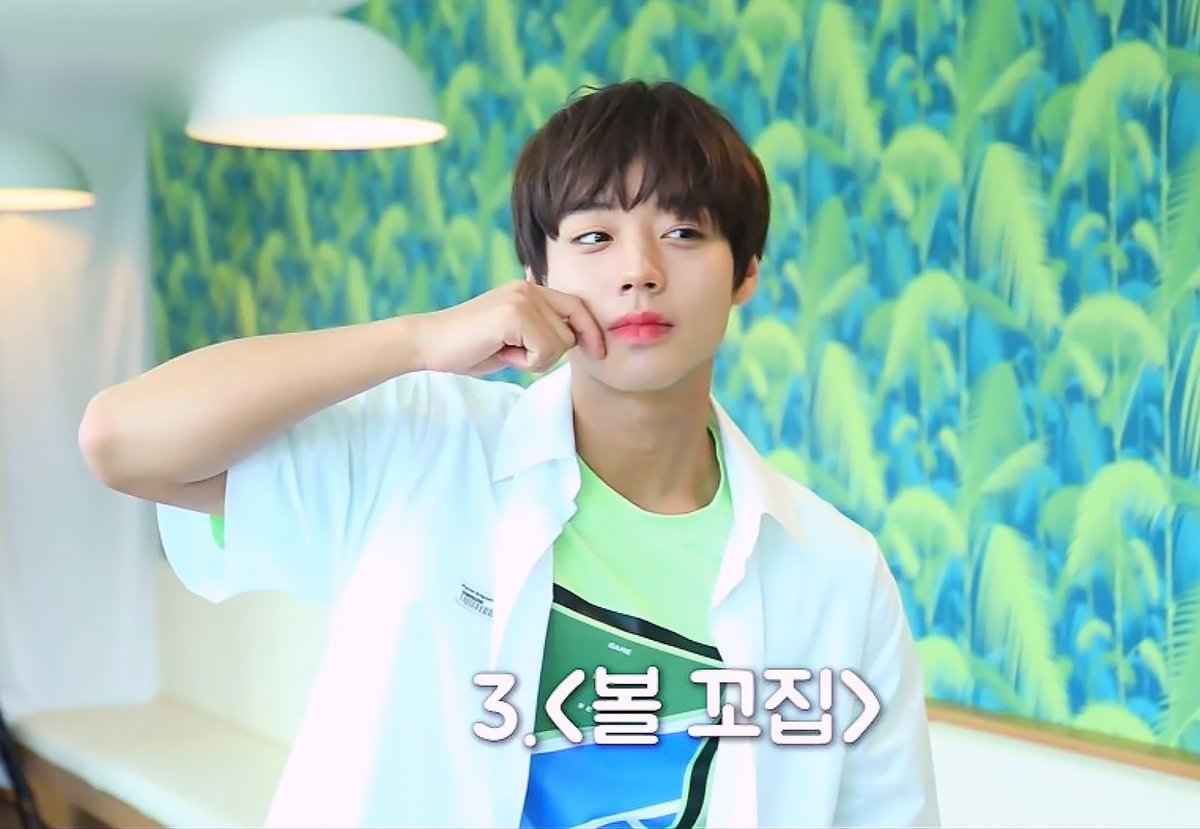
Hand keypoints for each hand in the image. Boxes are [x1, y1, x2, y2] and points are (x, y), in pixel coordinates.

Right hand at [415, 281, 606, 375]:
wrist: (430, 344)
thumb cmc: (470, 346)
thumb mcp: (515, 336)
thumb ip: (542, 332)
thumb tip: (579, 341)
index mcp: (530, 290)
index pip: (577, 306)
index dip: (591, 330)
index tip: (599, 352)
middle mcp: (529, 288)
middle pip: (572, 331)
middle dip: (549, 353)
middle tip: (514, 352)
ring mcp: (522, 298)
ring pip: (560, 344)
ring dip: (535, 360)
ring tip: (505, 351)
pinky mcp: (514, 314)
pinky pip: (544, 350)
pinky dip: (526, 362)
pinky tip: (500, 352)